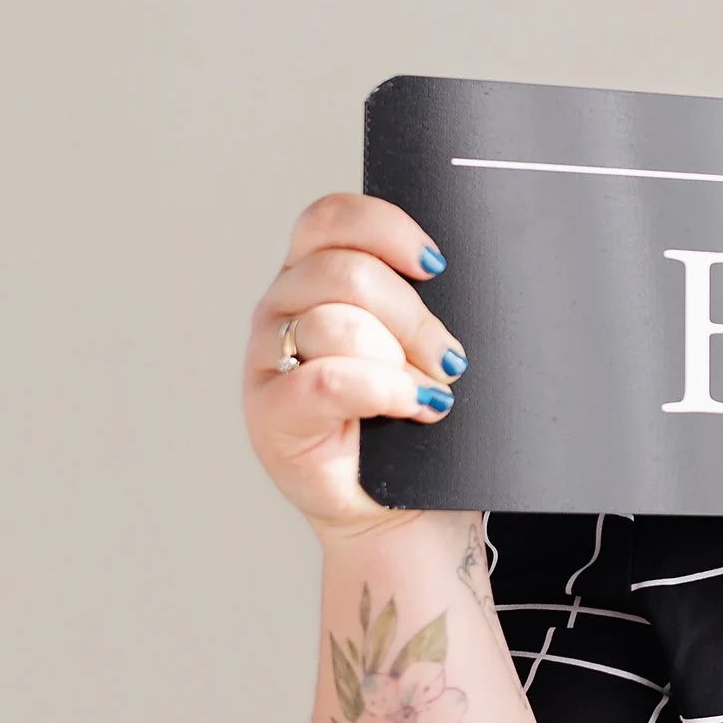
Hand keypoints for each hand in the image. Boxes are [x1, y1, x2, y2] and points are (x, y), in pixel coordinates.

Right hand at [243, 193, 465, 538]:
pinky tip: (416, 406)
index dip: (385, 228)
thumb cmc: (416, 416)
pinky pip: (329, 380)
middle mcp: (282, 309)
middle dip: (414, 314)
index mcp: (314, 275)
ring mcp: (268, 361)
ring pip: (337, 323)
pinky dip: (384, 390)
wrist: (405, 504)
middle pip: (345, 271)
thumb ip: (423, 298)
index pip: (330, 219)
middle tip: (451, 359)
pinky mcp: (271, 415)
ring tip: (435, 393)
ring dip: (402, 358)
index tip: (437, 264)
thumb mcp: (422, 342)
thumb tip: (454, 269)